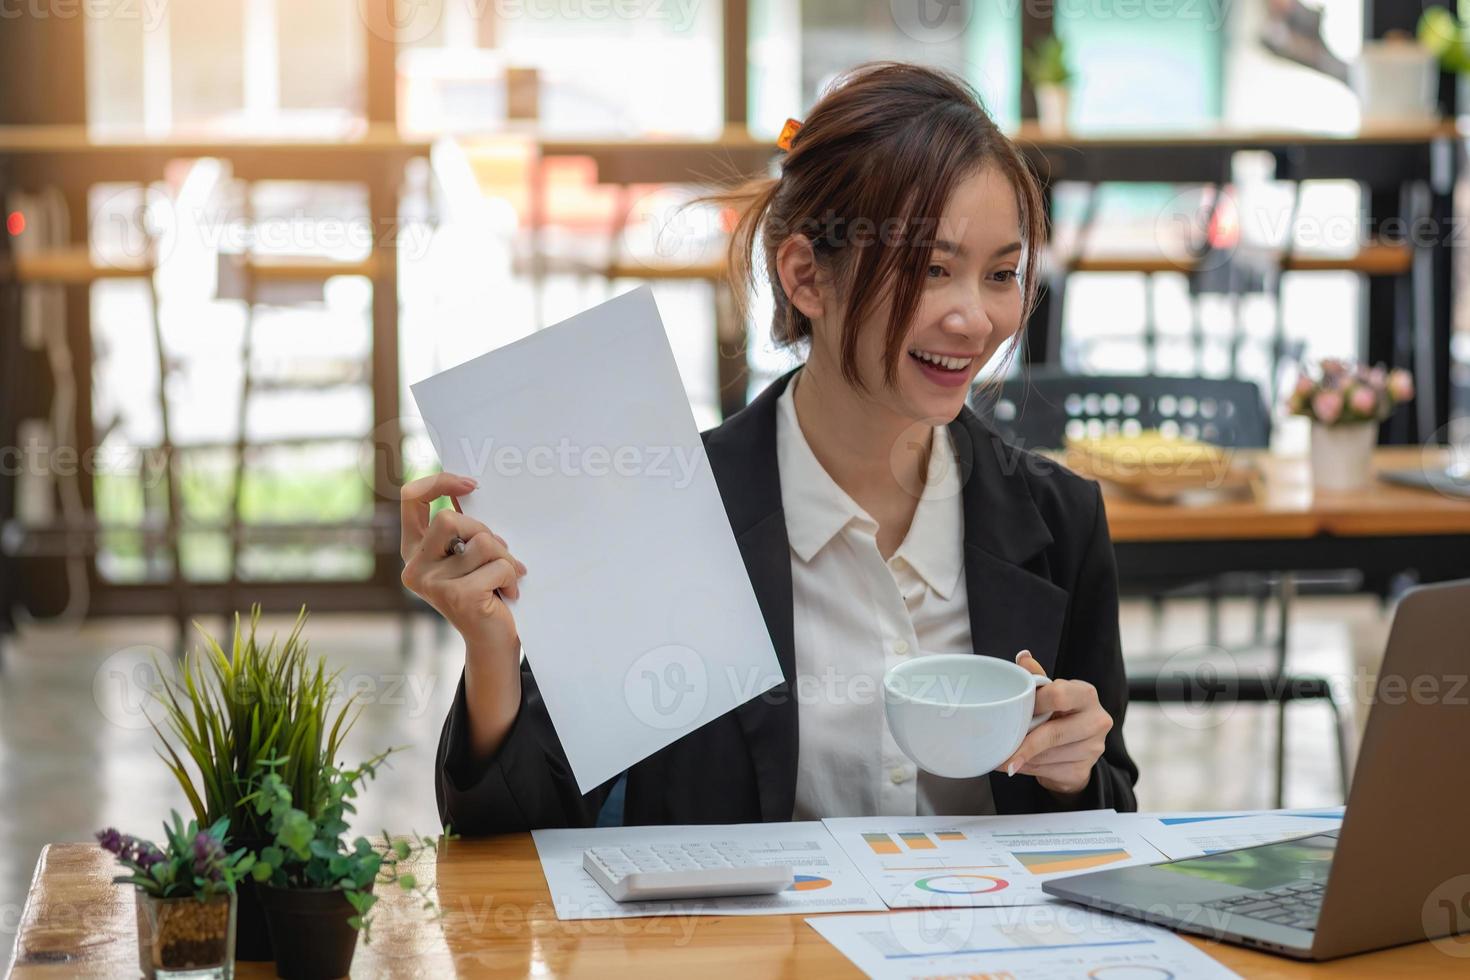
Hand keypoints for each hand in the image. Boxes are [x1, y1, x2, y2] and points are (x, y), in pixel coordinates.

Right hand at [400, 472, 526, 654]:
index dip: (439, 482)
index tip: (471, 485)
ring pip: (481, 542)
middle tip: (498, 554)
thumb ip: (462, 529)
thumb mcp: (467, 556)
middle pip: (450, 519)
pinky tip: (508, 593)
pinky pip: (498, 566)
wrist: (491, 642)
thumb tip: (471, 487)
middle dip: (483, 532)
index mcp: (414, 551)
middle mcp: (414, 567)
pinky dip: (512, 576)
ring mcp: (432, 584)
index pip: (411, 498)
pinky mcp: (457, 596)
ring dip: (504, 557)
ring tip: (506, 577)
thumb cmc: (483, 593)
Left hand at [996, 650, 1112, 797]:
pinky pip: (1048, 771)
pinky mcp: (1083, 771)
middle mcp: (1097, 720)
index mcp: (1086, 694)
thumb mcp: (1050, 693)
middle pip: (1052, 733)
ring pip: (1046, 755)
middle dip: (1023, 741)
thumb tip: (1023, 657)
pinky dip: (1028, 769)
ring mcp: (1093, 748)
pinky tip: (1021, 764)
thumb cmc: (1059, 714)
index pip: (1058, 695)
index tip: (1015, 710)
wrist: (1075, 749)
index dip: (1033, 704)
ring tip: (1007, 755)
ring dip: (1022, 757)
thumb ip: (1037, 677)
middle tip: (1000, 748)